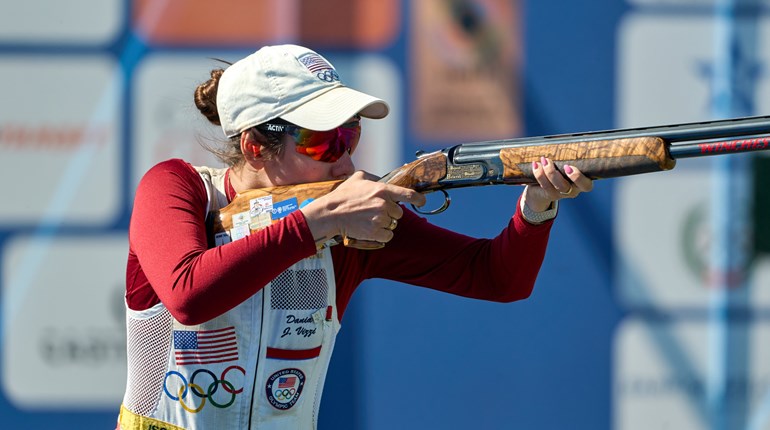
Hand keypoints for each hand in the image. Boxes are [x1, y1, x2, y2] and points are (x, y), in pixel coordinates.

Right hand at [300, 171, 426, 246]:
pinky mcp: (375, 232)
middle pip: (399, 213)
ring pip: (393, 224)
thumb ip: (375, 178)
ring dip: (385, 224)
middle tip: (375, 211)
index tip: (422, 201)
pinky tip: (371, 229)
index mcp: (382, 189)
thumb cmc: (343, 195)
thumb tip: (383, 180)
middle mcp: (384, 204)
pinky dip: (381, 235)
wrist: (330, 213)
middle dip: (390, 213)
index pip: (408, 195)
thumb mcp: (358, 177)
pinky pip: (388, 236)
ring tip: (369, 219)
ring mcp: (380, 219)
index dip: (418, 198)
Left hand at [523, 157, 593, 211]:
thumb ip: (572, 156)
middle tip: (548, 161)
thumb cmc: (564, 169)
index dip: (578, 178)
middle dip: (555, 174)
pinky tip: (535, 164)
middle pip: (565, 187)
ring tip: (543, 160)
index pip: (586, 186)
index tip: (568, 166)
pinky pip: (544, 186)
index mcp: (583, 183)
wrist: (545, 188)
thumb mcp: (571, 163)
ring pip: (553, 187)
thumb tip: (568, 139)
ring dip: (546, 172)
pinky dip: (538, 173)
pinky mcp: (549, 194)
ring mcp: (560, 194)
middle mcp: (573, 191)